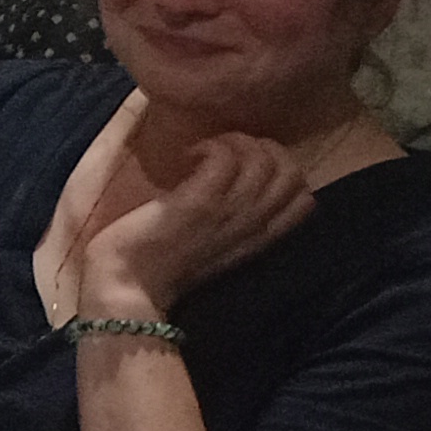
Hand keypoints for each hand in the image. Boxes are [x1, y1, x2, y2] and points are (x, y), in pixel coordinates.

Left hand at [75, 133, 321, 322]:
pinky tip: (187, 154)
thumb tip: (237, 181)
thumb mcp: (211, 244)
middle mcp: (252, 227)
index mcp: (259, 240)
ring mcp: (227, 215)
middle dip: (265, 147)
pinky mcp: (198, 205)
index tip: (247, 164)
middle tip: (227, 149)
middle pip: (292, 174)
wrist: (126, 288)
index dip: (285, 170)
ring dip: (236, 142)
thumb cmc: (158, 262)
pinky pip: (226, 159)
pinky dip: (212, 146)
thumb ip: (232, 220)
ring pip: (265, 162)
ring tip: (206, 149)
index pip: (305, 199)